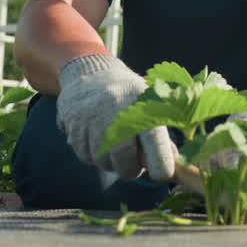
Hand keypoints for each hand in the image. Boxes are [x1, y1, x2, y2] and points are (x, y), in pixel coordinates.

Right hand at [55, 54, 175, 180]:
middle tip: (133, 163)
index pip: (156, 144)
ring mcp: (92, 116)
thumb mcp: (151, 105)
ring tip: (114, 145)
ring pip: (102, 162)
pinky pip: (85, 155)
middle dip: (131, 170)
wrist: (91, 72)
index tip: (163, 174)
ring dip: (110, 162)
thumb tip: (173, 169)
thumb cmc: (130, 95)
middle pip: (125, 163)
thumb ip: (161, 136)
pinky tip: (96, 138)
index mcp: (143, 103)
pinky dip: (92, 155)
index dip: (162, 166)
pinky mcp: (73, 122)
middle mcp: (117, 109)